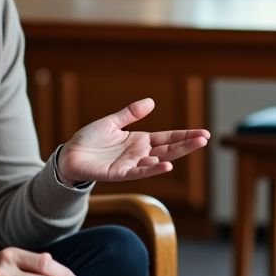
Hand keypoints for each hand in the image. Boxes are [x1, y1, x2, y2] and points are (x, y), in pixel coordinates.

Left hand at [57, 97, 209, 184]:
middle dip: (188, 143)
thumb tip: (151, 101)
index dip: (185, 135)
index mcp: (140, 141)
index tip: (203, 133)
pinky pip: (140, 171)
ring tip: (196, 144)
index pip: (168, 138)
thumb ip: (131, 114)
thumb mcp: (112, 122)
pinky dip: (154, 169)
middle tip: (206, 138)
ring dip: (178, 153)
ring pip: (160, 159)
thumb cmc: (89, 140)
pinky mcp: (120, 173)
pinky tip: (167, 165)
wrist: (69, 155)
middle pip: (169, 148)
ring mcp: (132, 164)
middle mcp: (140, 153)